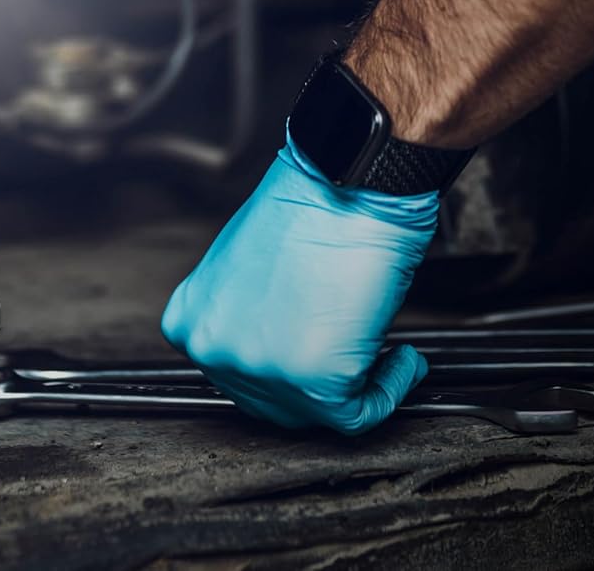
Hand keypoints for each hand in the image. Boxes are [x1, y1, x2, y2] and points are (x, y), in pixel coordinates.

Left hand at [161, 136, 438, 433]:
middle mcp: (216, 350)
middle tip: (352, 353)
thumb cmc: (313, 204)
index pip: (235, 372)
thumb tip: (280, 341)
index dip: (285, 363)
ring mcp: (263, 369)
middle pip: (272, 400)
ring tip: (381, 349)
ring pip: (316, 411)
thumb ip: (248, 311)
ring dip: (357, 383)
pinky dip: (390, 390)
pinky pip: (362, 413)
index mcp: (192, 319)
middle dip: (317, 380)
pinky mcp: (316, 382)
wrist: (350, 180)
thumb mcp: (246, 262)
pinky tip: (401, 359)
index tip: (317, 349)